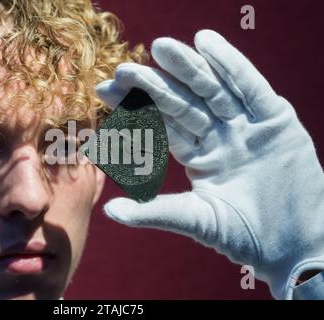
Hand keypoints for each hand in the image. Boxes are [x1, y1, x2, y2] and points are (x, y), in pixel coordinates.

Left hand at [95, 30, 323, 298]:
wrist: (291, 247)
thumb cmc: (243, 235)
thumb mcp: (195, 219)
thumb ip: (154, 212)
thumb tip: (109, 210)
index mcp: (199, 155)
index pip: (162, 124)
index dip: (136, 106)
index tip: (106, 90)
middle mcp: (220, 135)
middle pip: (184, 102)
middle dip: (155, 85)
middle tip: (124, 69)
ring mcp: (247, 126)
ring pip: (214, 90)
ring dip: (188, 68)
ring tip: (160, 48)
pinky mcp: (277, 120)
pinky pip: (252, 88)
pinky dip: (232, 66)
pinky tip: (207, 42)